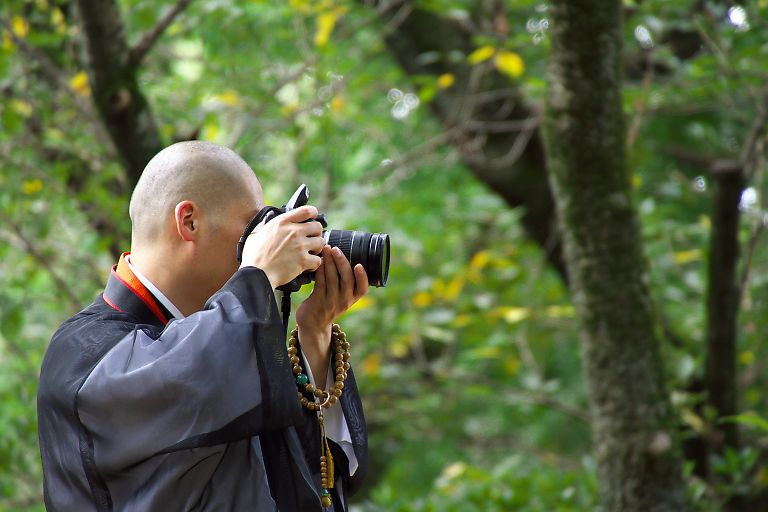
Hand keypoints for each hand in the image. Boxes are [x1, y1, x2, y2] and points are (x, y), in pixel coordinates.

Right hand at [239, 205, 324, 287]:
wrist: (256, 274)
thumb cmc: (254, 256)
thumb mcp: (255, 234)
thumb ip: (264, 225)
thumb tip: (266, 219)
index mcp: (282, 222)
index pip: (306, 211)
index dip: (313, 213)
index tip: (314, 217)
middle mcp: (293, 232)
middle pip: (318, 227)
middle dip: (316, 233)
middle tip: (311, 240)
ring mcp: (299, 246)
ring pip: (321, 243)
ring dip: (317, 249)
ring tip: (310, 253)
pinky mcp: (303, 261)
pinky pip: (318, 260)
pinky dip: (314, 264)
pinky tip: (308, 265)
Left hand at [295, 246, 367, 384]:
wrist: (313, 324)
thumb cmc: (328, 304)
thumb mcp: (341, 296)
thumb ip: (344, 280)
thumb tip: (340, 254)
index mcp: (353, 299)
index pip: (362, 289)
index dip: (363, 277)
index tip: (359, 265)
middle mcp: (344, 301)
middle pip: (347, 280)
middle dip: (341, 262)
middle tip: (336, 249)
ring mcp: (331, 302)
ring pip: (332, 279)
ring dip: (329, 262)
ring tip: (326, 250)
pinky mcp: (318, 301)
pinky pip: (320, 283)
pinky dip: (320, 271)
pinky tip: (319, 262)